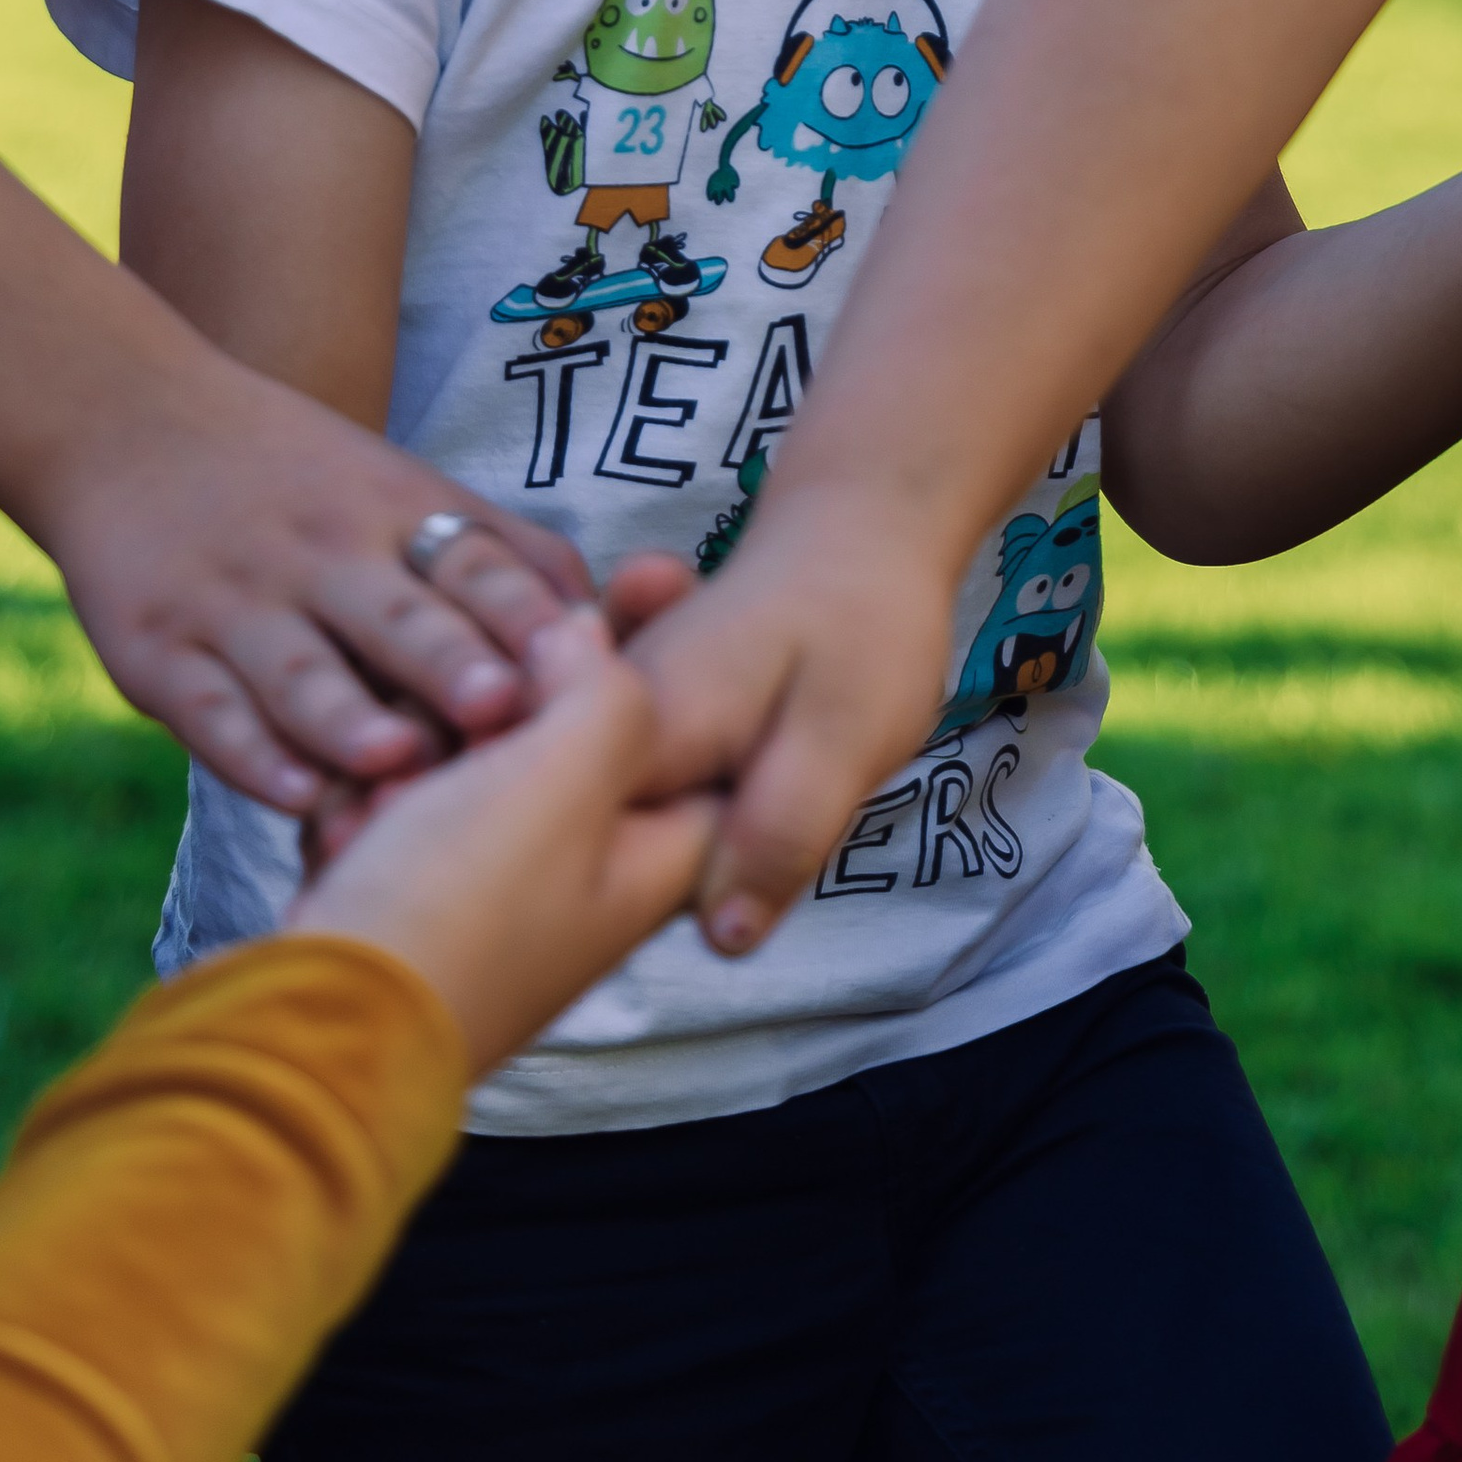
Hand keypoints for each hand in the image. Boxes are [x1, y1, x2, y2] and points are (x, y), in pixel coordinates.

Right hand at [41, 348, 593, 814]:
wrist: (129, 420)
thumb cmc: (301, 478)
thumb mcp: (406, 489)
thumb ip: (506, 557)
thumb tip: (611, 631)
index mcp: (398, 517)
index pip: (476, 565)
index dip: (525, 615)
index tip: (578, 662)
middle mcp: (325, 558)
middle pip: (399, 619)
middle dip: (450, 664)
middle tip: (501, 707)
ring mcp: (239, 606)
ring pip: (303, 675)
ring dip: (350, 718)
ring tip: (395, 757)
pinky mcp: (160, 654)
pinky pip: (211, 712)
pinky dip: (252, 755)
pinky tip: (292, 791)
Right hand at [289, 610, 720, 1075]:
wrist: (314, 1024)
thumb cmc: (457, 914)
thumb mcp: (566, 779)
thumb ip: (608, 688)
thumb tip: (585, 635)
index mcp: (654, 855)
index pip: (694, 733)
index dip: (654, 657)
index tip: (600, 608)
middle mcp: (585, 875)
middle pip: (567, 732)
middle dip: (501, 710)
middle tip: (458, 731)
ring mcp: (496, 889)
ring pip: (471, 759)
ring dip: (419, 754)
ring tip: (387, 793)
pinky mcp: (414, 896)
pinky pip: (402, 806)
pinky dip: (372, 805)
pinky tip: (348, 829)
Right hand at [624, 480, 957, 953]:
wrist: (856, 522)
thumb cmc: (860, 622)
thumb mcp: (841, 739)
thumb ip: (781, 832)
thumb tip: (725, 939)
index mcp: (639, 737)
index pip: (615, 869)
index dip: (680, 899)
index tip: (755, 867)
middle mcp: (600, 723)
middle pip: (620, 849)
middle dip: (698, 861)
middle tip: (790, 796)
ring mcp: (613, 714)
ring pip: (638, 820)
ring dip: (702, 826)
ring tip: (787, 767)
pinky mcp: (636, 708)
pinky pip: (646, 781)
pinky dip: (695, 789)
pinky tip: (759, 752)